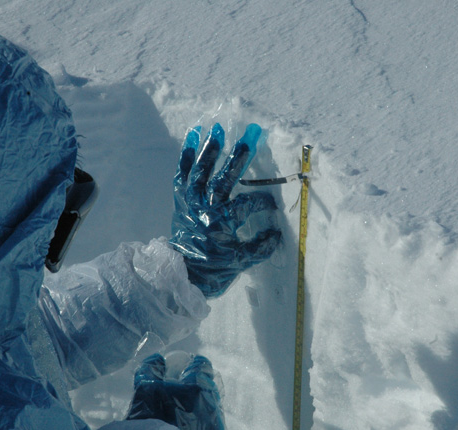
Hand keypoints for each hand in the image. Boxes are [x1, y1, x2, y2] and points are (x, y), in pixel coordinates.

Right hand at [127, 353, 224, 429]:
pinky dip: (200, 423)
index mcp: (198, 387)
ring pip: (210, 405)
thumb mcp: (143, 389)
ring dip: (199, 404)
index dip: (191, 363)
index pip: (202, 364)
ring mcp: (216, 424)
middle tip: (180, 389)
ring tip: (181, 412)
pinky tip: (185, 428)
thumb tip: (158, 359)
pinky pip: (210, 425)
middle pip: (208, 385)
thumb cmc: (148, 422)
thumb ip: (151, 368)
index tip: (181, 367)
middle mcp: (212, 404)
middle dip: (196, 383)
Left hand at [169, 123, 281, 296]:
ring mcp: (190, 202)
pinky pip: (182, 174)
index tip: (272, 206)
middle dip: (239, 156)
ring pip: (201, 171)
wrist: (181, 274)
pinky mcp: (180, 201)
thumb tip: (277, 232)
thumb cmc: (214, 269)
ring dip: (210, 149)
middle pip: (224, 178)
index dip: (262, 203)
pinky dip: (186, 156)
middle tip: (251, 134)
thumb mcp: (241, 262)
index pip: (248, 204)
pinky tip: (193, 136)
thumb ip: (261, 246)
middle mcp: (205, 209)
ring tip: (217, 128)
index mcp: (222, 223)